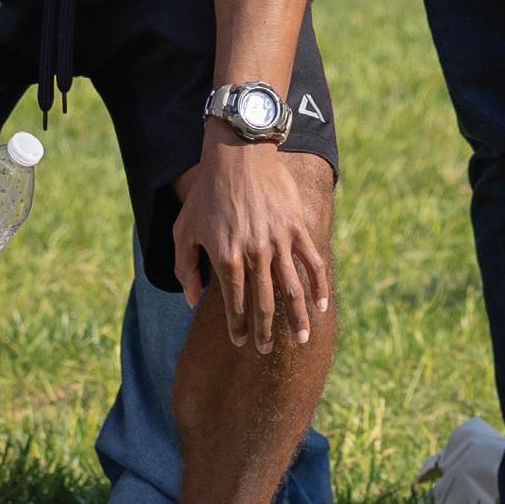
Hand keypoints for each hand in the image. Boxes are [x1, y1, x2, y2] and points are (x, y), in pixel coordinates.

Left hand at [174, 133, 331, 352]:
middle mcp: (254, 255)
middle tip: (265, 349)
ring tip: (301, 339)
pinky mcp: (296, 227)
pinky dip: (318, 286)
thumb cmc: (207, 193)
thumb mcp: (183, 231)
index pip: (235, 306)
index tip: (241, 341)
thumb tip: (191, 301)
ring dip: (297, 319)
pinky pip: (311, 262)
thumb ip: (185, 270)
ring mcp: (278, 242)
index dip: (238, 328)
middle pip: (264, 305)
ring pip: (291, 290)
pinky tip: (321, 305)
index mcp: (226, 260)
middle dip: (265, 332)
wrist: (238, 154)